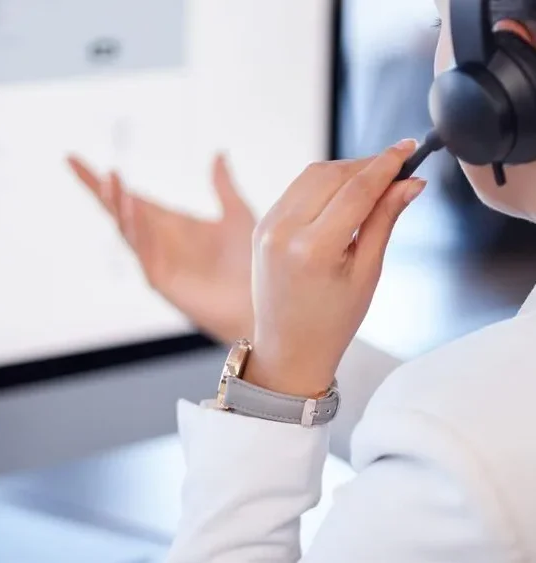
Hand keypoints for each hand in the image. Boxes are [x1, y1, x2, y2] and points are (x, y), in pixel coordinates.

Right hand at [66, 154, 255, 343]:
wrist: (260, 301)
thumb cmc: (251, 262)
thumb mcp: (237, 214)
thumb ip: (223, 186)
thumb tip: (218, 154)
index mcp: (172, 225)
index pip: (133, 198)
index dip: (108, 183)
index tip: (75, 160)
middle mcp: (159, 241)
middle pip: (120, 211)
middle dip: (100, 189)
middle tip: (75, 163)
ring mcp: (157, 261)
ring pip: (126, 229)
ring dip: (117, 204)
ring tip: (111, 178)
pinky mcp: (161, 280)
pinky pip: (142, 252)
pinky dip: (135, 230)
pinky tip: (133, 207)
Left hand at [245, 140, 425, 396]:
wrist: (288, 348)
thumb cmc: (330, 322)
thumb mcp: (366, 273)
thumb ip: (384, 221)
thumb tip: (409, 184)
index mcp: (312, 249)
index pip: (356, 189)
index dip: (386, 164)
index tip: (408, 149)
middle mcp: (283, 232)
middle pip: (332, 173)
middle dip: (366, 165)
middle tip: (396, 170)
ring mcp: (267, 227)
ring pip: (311, 175)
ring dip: (344, 171)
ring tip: (372, 184)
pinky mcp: (261, 226)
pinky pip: (295, 190)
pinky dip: (322, 184)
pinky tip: (342, 195)